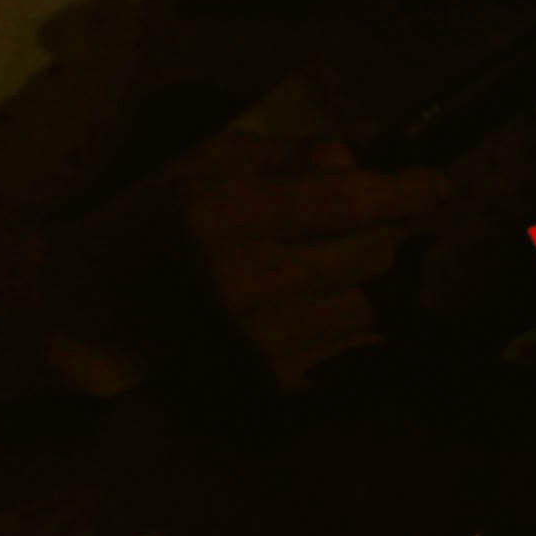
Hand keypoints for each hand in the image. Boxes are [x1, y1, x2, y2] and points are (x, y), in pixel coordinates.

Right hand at [170, 133, 450, 389]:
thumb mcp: (199, 165)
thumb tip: (352, 158)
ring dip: (375, 281)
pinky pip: (356, 344)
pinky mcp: (277, 379)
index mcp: (229, 214)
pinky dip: (357, 321)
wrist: (96, 313)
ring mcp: (267, 337)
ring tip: (344, 265)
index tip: (439, 185)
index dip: (405, 191)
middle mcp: (251, 279)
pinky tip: (326, 305)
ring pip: (373, 302)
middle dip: (393, 233)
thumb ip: (281, 156)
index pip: (346, 201)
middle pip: (375, 253)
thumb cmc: (151, 225)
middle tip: (395, 222)